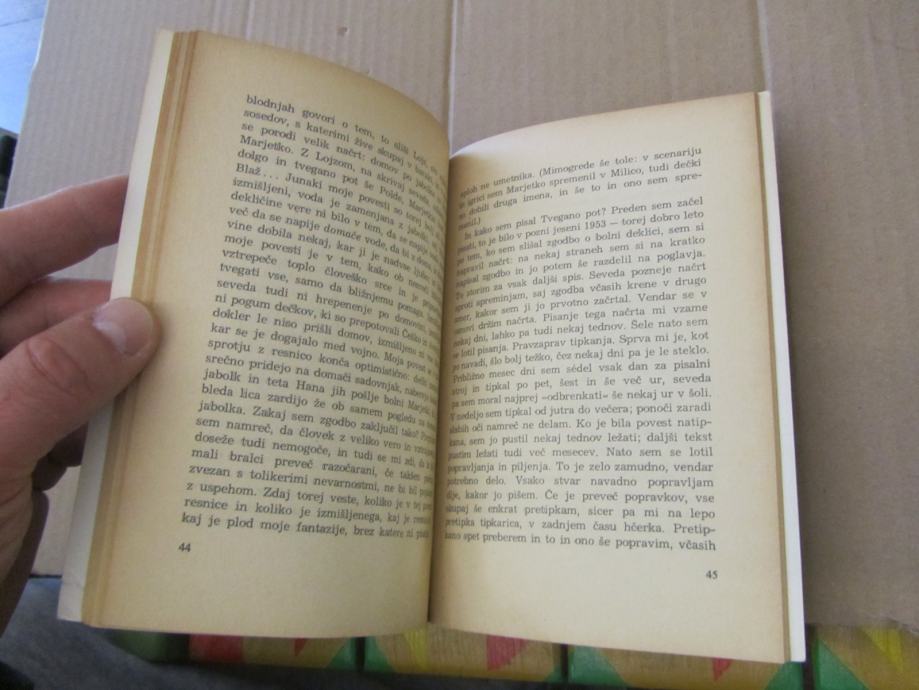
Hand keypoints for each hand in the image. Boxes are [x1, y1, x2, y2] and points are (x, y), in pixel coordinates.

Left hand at [0, 177, 158, 630]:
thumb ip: (52, 378)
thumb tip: (134, 320)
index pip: (4, 252)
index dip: (71, 216)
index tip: (145, 194)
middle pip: (50, 315)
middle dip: (121, 315)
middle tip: (207, 310)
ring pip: (70, 371)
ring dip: (128, 373)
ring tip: (201, 366)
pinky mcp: (13, 461)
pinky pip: (73, 421)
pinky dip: (115, 422)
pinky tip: (159, 426)